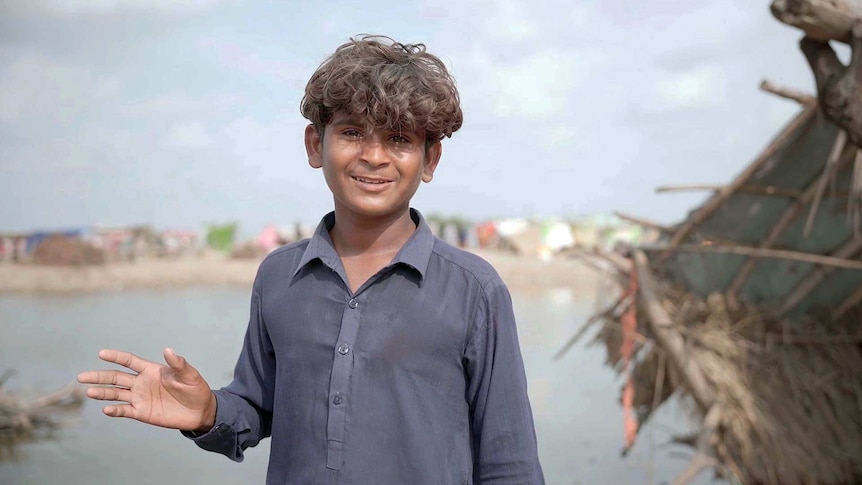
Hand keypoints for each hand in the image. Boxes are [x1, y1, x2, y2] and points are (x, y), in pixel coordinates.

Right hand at [77, 348, 216, 431]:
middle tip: (81, 377)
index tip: (101, 353)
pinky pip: (124, 410)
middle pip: (116, 378)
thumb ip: (179, 364)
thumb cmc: (195, 389)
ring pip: (116, 394)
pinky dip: (115, 410)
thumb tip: (168, 350)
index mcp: (151, 370)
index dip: (116, 357)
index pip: (129, 361)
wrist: (199, 411)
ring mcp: (140, 397)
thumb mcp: (189, 375)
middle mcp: (141, 382)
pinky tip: (106, 410)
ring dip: (102, 393)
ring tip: (88, 391)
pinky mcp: (141, 412)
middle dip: (99, 376)